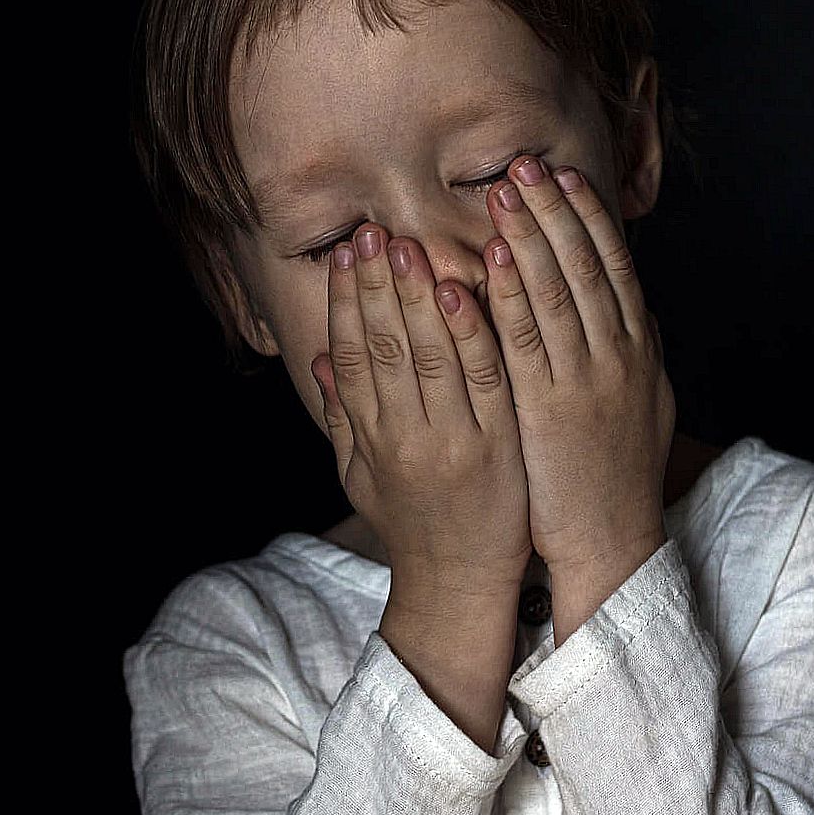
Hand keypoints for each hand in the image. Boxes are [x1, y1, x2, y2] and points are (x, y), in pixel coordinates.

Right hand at [312, 223, 533, 594]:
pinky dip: (469, 333)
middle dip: (377, 284)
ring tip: (408, 246)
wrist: (459, 581)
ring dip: (417, 296)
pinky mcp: (496, 445)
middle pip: (385, 346)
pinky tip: (460, 292)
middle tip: (373, 233)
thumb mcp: (360, 474)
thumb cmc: (412, 522)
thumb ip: (342, 415)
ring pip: (429, 354)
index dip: (345, 302)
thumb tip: (318, 357)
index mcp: (371, 437)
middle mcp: (405, 435)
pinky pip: (483, 378)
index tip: (345, 257)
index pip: (351, 355)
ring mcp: (451, 439)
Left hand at [481, 156, 675, 578]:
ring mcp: (587, 380)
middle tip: (525, 164)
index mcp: (638, 349)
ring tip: (505, 190)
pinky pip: (527, 340)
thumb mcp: (639, 404)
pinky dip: (511, 294)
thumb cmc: (614, 475)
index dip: (588, 217)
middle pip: (585, 264)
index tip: (564, 177)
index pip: (613, 266)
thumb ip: (627, 352)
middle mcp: (619, 355)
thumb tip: (623, 307)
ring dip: (530, 235)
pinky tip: (494, 258)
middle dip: (554, 210)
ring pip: (558, 291)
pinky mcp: (551, 408)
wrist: (614, 543)